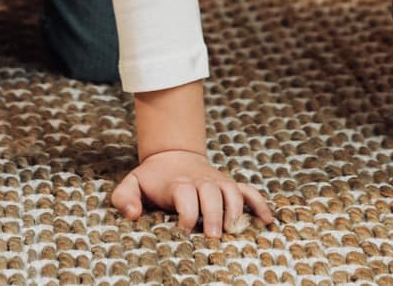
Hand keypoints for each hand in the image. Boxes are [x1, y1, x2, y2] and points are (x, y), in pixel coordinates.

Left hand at [110, 150, 274, 237]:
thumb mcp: (131, 183)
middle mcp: (200, 181)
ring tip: (232, 230)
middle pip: (211, 193)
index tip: (183, 228)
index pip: (184, 194)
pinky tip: (268, 221)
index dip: (186, 211)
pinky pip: (248, 192)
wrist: (172, 156)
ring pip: (231, 191)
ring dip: (235, 210)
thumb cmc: (151, 179)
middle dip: (213, 214)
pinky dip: (259, 204)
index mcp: (177, 183)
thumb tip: (133, 214)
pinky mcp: (229, 185)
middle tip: (212, 235)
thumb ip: (125, 197)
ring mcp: (217, 182)